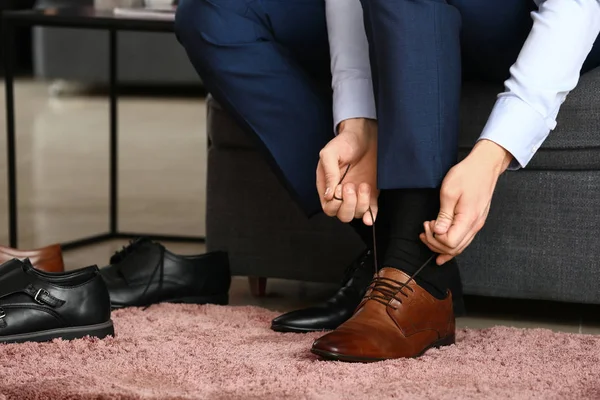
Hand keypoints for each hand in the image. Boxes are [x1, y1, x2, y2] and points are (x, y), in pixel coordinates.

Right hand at [317, 118, 377, 224]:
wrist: (365, 135)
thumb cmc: (345, 142)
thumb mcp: (330, 153)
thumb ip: (329, 172)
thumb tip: (329, 195)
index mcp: (328, 186)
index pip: (328, 207)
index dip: (335, 202)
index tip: (340, 186)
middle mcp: (341, 194)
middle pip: (342, 214)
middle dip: (348, 204)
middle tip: (351, 186)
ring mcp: (356, 195)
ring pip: (356, 214)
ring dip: (361, 204)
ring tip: (363, 185)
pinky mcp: (371, 194)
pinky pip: (370, 212)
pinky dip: (370, 216)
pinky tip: (370, 215)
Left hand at [420, 140, 512, 264]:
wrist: (485, 166)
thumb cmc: (468, 175)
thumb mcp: (449, 192)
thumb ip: (444, 215)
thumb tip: (438, 232)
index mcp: (468, 219)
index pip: (449, 242)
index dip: (435, 237)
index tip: (429, 224)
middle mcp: (475, 225)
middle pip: (453, 249)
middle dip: (435, 244)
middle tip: (424, 230)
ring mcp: (476, 224)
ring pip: (459, 247)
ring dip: (441, 245)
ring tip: (428, 235)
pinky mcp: (475, 221)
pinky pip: (463, 240)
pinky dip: (451, 246)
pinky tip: (443, 251)